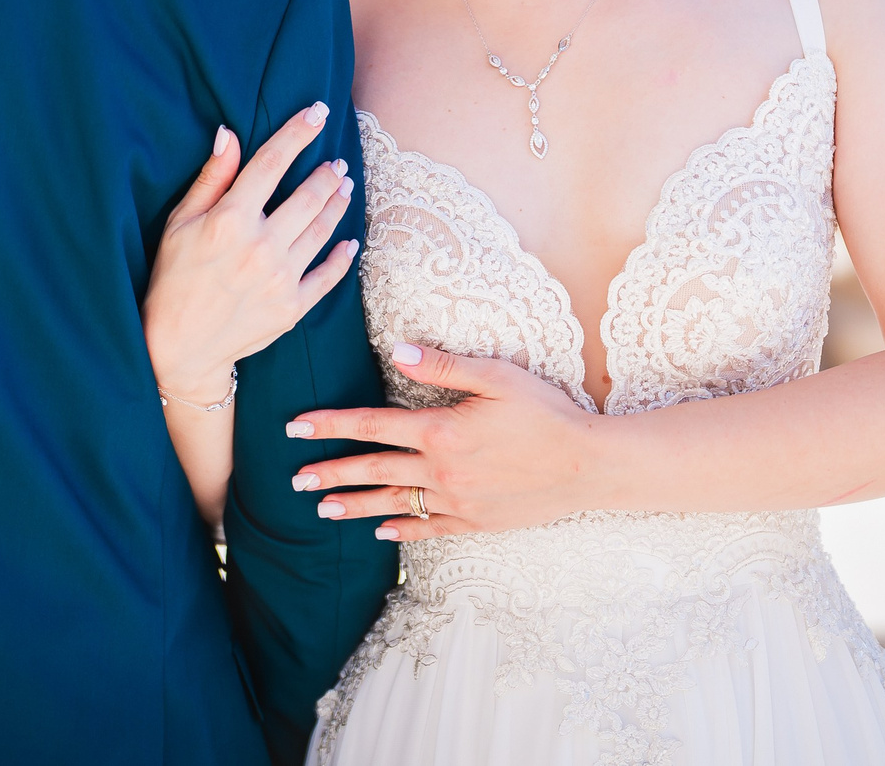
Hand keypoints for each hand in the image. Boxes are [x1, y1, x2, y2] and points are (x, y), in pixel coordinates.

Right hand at [143, 103, 359, 403]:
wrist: (180, 347)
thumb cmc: (172, 278)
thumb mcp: (179, 223)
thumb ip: (211, 179)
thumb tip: (229, 134)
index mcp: (230, 220)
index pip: (272, 162)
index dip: (298, 132)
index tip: (318, 111)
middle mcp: (260, 245)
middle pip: (308, 195)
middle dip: (327, 172)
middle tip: (336, 163)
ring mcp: (281, 278)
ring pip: (324, 229)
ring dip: (339, 204)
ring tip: (345, 188)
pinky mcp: (293, 307)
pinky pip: (329, 275)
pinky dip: (343, 255)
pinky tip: (349, 240)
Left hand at [279, 343, 603, 540]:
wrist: (589, 466)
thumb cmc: (546, 413)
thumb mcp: (496, 376)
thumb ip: (441, 366)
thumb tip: (394, 351)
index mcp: (441, 430)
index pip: (371, 425)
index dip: (330, 425)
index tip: (295, 427)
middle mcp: (441, 471)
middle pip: (373, 469)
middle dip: (330, 472)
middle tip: (295, 479)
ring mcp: (458, 501)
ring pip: (394, 503)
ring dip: (355, 505)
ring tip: (322, 509)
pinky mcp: (477, 522)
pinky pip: (429, 529)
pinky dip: (402, 530)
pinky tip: (380, 533)